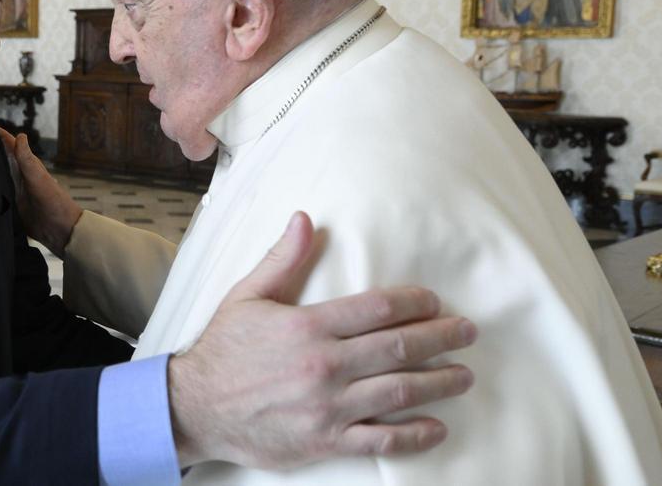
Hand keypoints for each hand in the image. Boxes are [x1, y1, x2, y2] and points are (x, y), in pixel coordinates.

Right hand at [0, 127, 82, 255]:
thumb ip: (27, 160)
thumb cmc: (54, 202)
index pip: (10, 145)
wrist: (60, 230)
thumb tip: (21, 135)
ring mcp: (14, 191)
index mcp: (26, 167)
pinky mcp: (10, 206)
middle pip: (0, 159)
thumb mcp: (38, 179)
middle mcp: (18, 177)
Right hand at [168, 212, 476, 469]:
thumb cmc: (221, 351)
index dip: (413, 302)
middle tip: (467, 332)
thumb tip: (304, 220)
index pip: (376, 308)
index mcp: (307, 327)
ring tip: (464, 375)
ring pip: (398, 391)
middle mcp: (323, 365)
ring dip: (439, 382)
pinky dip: (414, 435)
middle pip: (398, 347)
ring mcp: (327, 407)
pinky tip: (436, 427)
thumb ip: (281, 260)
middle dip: (440, 337)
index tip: (434, 300)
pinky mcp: (325, 441)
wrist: (194, 408)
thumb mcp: (246, 297)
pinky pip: (381, 440)